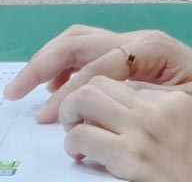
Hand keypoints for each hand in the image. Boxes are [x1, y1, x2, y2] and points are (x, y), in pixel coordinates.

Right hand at [5, 25, 191, 122]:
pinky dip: (63, 65)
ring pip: (75, 41)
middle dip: (41, 66)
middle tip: (15, 90)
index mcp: (150, 47)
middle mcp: (135, 38)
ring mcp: (130, 43)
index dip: (70, 90)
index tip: (50, 114)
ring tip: (25, 86)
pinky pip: (84, 51)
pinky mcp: (127, 53)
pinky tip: (54, 87)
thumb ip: (139, 98)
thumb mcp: (181, 104)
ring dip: (45, 62)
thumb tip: (96, 102)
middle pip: (76, 43)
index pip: (96, 66)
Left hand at [59, 77, 191, 180]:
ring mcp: (143, 131)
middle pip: (98, 84)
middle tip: (76, 118)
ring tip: (73, 131)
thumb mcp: (181, 127)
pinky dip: (71, 143)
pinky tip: (78, 153)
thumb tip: (113, 100)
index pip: (122, 83)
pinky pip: (82, 135)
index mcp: (174, 102)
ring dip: (69, 114)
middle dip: (77, 98)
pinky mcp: (130, 155)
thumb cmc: (187, 166)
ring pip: (84, 99)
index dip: (102, 97)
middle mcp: (159, 111)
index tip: (95, 111)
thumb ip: (154, 110)